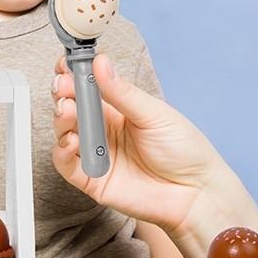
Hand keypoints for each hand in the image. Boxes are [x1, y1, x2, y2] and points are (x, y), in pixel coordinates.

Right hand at [52, 53, 229, 235]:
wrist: (195, 193)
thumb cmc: (184, 152)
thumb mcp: (155, 114)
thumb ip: (123, 93)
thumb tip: (101, 63)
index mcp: (118, 111)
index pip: (88, 89)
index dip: (74, 76)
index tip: (66, 65)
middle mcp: (103, 132)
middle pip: (72, 109)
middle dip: (64, 95)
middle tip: (63, 87)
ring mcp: (96, 155)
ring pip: (65, 133)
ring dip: (62, 120)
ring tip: (67, 110)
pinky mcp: (91, 180)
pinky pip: (66, 165)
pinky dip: (62, 152)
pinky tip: (70, 140)